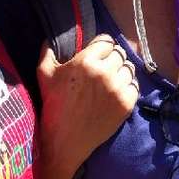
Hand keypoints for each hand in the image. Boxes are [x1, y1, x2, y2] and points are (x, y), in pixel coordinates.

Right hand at [36, 34, 138, 176]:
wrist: (65, 141)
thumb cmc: (53, 106)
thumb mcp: (43, 74)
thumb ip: (47, 50)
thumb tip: (51, 38)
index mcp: (85, 61)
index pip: (106, 41)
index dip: (101, 46)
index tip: (97, 54)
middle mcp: (104, 72)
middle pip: (119, 53)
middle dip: (111, 58)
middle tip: (103, 68)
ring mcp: (117, 89)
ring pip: (129, 68)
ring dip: (121, 72)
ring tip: (110, 80)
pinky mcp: (126, 104)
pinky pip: (135, 85)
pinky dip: (127, 87)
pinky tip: (116, 92)